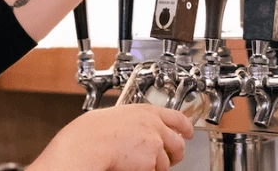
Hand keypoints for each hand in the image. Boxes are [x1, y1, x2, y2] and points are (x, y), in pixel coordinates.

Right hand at [28, 104, 193, 170]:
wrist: (88, 143)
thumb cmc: (95, 130)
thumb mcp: (119, 115)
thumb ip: (136, 121)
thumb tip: (141, 128)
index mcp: (147, 111)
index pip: (178, 117)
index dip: (186, 126)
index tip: (188, 132)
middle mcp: (155, 126)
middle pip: (179, 143)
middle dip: (176, 153)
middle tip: (171, 157)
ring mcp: (155, 144)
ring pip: (166, 161)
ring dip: (156, 164)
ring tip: (138, 162)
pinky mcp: (151, 161)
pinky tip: (132, 166)